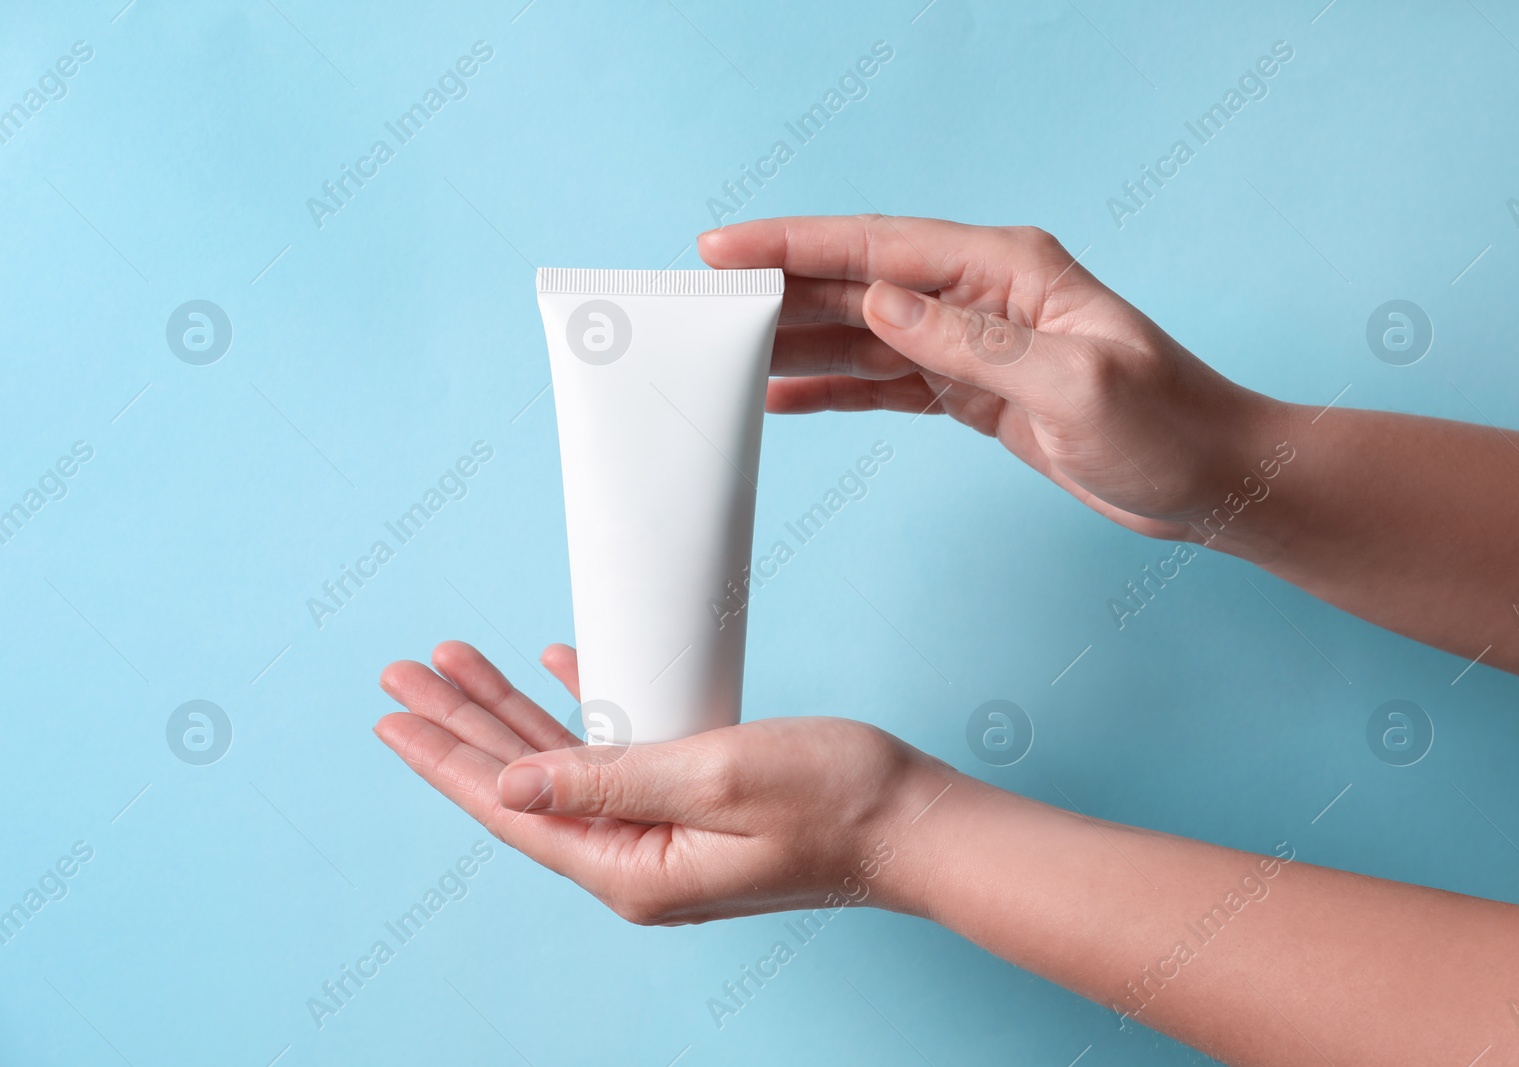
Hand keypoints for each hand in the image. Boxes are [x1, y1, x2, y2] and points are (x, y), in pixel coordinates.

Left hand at [374, 641, 947, 923]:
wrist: (914, 826)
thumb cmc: (833, 801)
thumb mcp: (713, 777)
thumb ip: (607, 779)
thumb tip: (511, 787)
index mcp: (631, 868)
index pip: (512, 810)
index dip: (447, 759)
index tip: (395, 715)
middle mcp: (635, 861)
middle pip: (523, 787)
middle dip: (462, 727)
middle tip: (404, 678)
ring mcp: (662, 838)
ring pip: (561, 768)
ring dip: (509, 715)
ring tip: (456, 669)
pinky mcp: (691, 811)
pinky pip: (614, 759)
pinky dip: (580, 714)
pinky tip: (553, 675)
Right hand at [699, 215, 1286, 542]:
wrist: (1213, 480)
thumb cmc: (1169, 427)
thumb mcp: (1077, 385)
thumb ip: (973, 345)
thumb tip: (882, 304)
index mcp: (1007, 272)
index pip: (880, 246)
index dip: (796, 244)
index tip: (725, 249)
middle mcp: (983, 296)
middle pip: (858, 281)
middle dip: (779, 290)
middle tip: (701, 307)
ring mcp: (974, 343)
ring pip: (864, 331)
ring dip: (797, 340)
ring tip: (725, 354)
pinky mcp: (974, 391)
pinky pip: (886, 382)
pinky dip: (836, 386)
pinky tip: (786, 393)